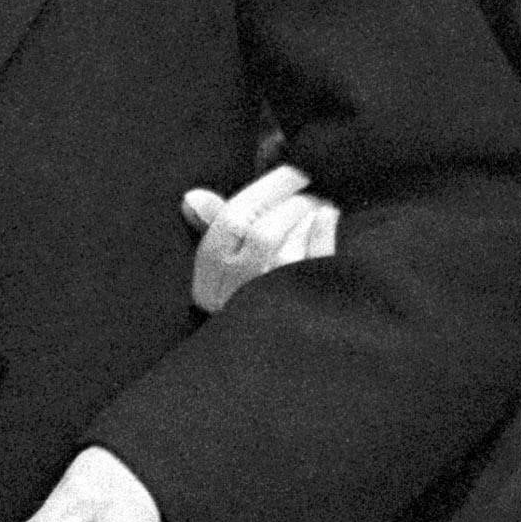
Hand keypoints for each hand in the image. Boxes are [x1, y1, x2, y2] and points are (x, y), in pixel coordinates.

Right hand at [183, 162, 337, 315]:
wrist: (278, 350)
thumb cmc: (247, 293)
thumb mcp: (221, 264)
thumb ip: (212, 227)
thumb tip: (192, 197)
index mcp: (209, 285)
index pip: (228, 224)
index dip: (262, 191)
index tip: (288, 171)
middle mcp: (238, 296)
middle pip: (262, 235)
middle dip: (289, 202)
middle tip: (307, 186)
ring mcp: (273, 304)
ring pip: (290, 250)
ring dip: (307, 215)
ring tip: (317, 199)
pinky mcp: (306, 309)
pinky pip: (317, 265)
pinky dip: (323, 234)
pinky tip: (328, 215)